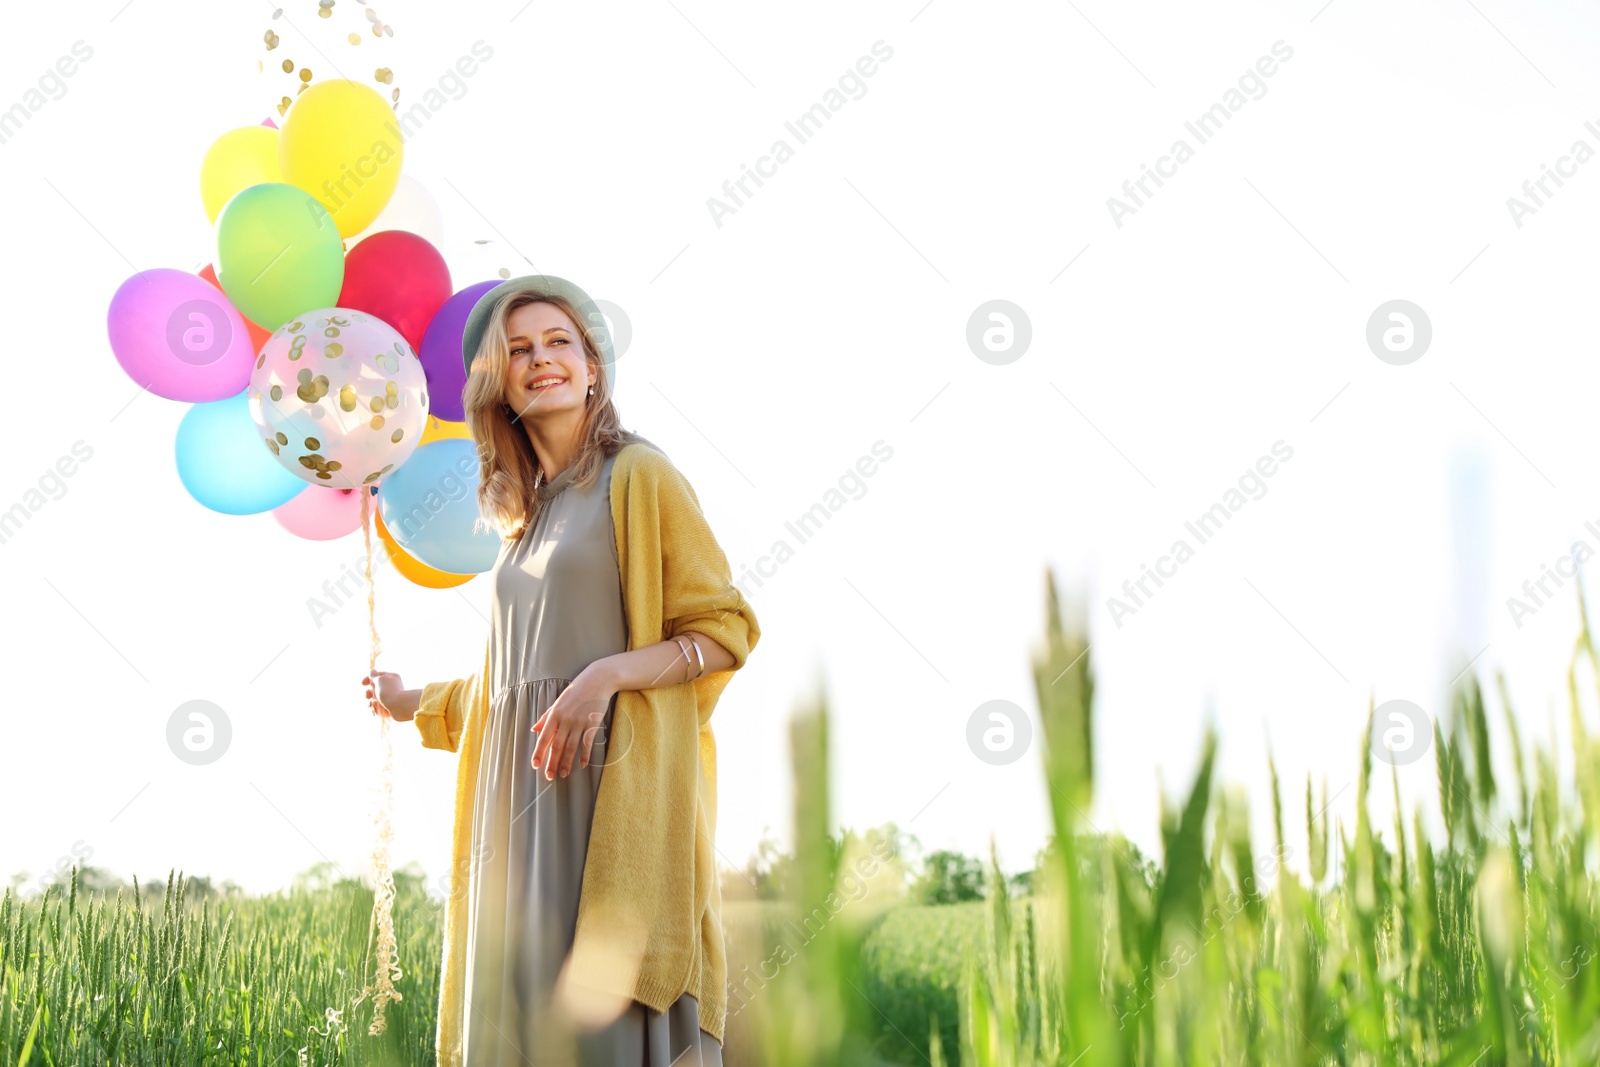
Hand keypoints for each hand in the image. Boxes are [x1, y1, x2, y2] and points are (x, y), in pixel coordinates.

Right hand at [363, 671, 411, 721]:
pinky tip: (375, 711)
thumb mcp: (380, 680)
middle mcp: (391, 688)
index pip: (378, 676)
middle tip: (368, 696)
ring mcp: (390, 699)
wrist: (399, 707)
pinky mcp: (389, 709)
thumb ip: (374, 676)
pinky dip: (375, 709)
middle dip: (368, 694)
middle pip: (374, 689)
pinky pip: (377, 709)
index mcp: (391, 678)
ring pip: (374, 700)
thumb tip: (372, 671)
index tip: (362, 684)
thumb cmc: (389, 691)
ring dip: (370, 703)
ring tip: (373, 705)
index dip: (369, 679)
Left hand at [529, 665, 616, 779]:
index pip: (544, 737)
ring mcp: (580, 722)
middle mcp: (566, 719)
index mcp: (555, 714)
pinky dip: (584, 755)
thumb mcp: (559, 701)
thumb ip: (546, 717)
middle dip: (552, 763)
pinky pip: (587, 743)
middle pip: (558, 746)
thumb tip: (534, 729)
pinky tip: (582, 764)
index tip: (535, 765)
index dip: (539, 752)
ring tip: (564, 774)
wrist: (598, 680)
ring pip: (571, 747)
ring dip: (567, 762)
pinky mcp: (593, 723)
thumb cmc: (577, 690)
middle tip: (549, 777)